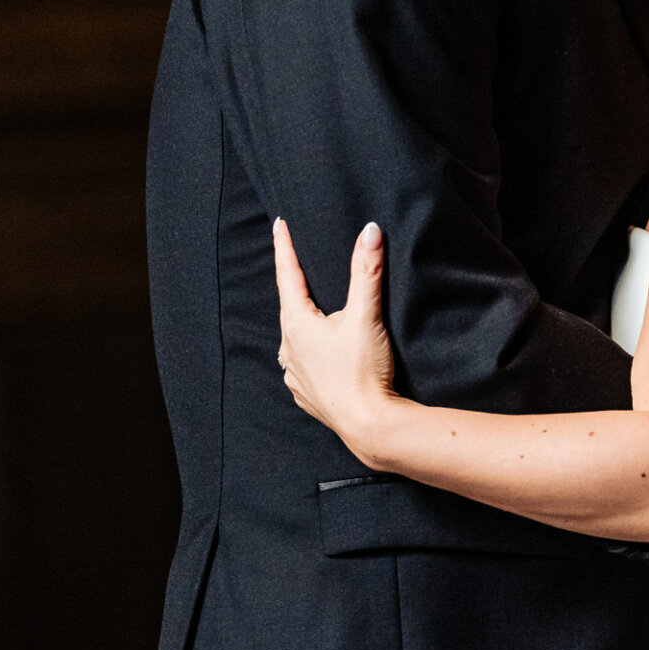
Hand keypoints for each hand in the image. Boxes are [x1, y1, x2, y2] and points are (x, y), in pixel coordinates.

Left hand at [274, 218, 399, 458]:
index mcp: (297, 324)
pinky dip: (311, 354)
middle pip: (291, 308)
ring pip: (295, 339)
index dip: (284, 247)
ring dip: (305, 325)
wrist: (368, 425)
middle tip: (303, 269)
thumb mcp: (366, 316)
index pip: (287, 274)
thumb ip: (367, 271)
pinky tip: (323, 357)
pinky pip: (303, 366)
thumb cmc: (364, 370)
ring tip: (318, 317)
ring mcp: (295, 374)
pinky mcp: (307, 394)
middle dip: (298, 288)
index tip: (278, 225)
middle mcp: (288, 349)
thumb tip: (370, 232)